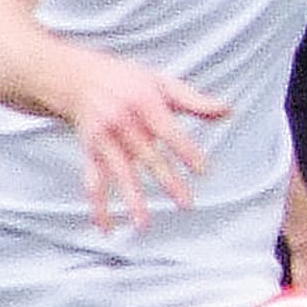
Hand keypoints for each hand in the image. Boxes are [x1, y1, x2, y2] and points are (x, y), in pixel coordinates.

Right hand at [66, 52, 229, 232]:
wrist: (78, 78)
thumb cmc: (128, 81)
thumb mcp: (162, 82)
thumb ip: (194, 101)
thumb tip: (228, 111)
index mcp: (143, 103)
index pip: (168, 130)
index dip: (186, 150)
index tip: (202, 170)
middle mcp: (122, 122)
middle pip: (147, 156)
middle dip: (167, 181)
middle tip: (186, 204)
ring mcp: (104, 140)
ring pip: (119, 174)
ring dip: (131, 200)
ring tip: (143, 225)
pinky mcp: (90, 153)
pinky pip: (93, 182)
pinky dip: (98, 206)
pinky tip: (108, 228)